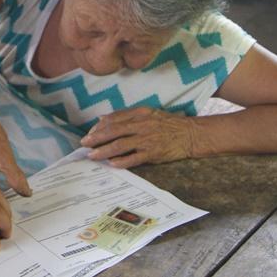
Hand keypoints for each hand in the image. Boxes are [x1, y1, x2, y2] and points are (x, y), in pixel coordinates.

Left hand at [79, 107, 195, 168]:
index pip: (114, 119)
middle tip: (84, 144)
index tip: (90, 134)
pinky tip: (112, 163)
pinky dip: (122, 161)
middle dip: (96, 138)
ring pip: (120, 145)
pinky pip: (134, 158)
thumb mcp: (148, 113)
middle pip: (114, 131)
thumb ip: (125, 115)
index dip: (99, 127)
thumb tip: (102, 118)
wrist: (192, 134)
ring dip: (104, 150)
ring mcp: (147, 139)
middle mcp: (142, 125)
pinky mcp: (153, 153)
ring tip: (93, 155)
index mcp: (140, 114)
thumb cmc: (169, 124)